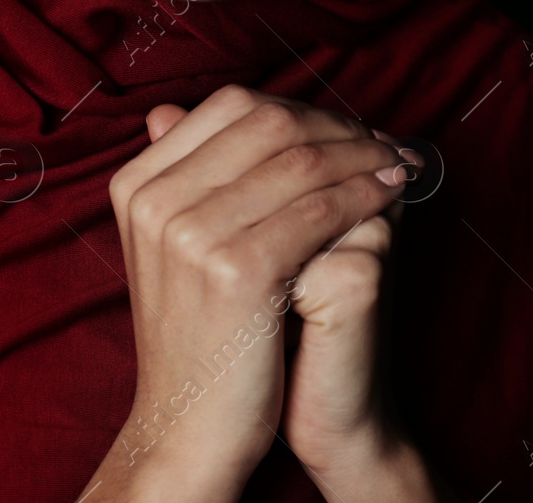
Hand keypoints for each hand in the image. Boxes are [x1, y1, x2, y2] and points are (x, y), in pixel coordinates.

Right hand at [82, 86, 408, 501]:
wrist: (187, 427)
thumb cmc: (196, 334)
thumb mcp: (172, 244)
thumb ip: (179, 176)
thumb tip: (172, 109)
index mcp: (136, 184)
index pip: (230, 107)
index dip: (298, 108)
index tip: (340, 126)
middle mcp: (155, 199)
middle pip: (267, 123)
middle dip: (336, 125)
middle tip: (379, 139)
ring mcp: (191, 233)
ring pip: (300, 162)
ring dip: (362, 155)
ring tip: (396, 163)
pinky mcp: (237, 270)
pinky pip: (319, 210)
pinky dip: (365, 194)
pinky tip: (389, 195)